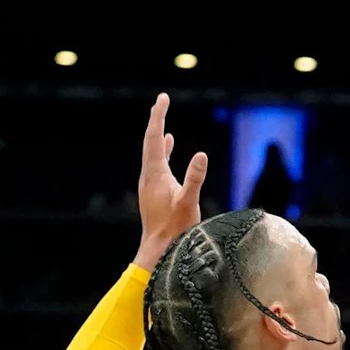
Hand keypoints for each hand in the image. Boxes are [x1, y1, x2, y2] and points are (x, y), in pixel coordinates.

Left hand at [133, 93, 209, 270]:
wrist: (158, 251)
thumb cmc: (175, 229)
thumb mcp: (188, 203)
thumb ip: (194, 179)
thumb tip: (201, 154)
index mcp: (155, 173)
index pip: (155, 137)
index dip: (159, 116)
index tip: (162, 98)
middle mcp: (148, 176)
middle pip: (151, 140)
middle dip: (157, 120)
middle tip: (162, 101)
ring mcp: (149, 184)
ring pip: (153, 151)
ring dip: (159, 134)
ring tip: (162, 118)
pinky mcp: (153, 191)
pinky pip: (157, 163)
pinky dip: (163, 150)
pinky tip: (169, 146)